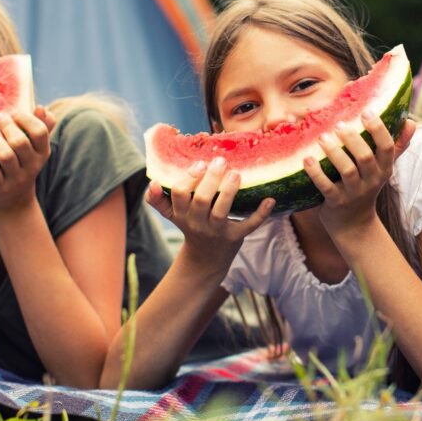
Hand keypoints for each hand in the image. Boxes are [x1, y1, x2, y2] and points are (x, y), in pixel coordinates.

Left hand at [0, 107, 54, 212]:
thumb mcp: (34, 151)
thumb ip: (40, 129)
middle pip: (20, 142)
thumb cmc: (21, 166)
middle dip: (6, 126)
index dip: (26, 118)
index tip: (13, 112)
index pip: (40, 132)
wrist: (13, 203)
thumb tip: (42, 108)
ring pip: (5, 155)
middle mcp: (32, 166)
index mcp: (43, 153)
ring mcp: (16, 179)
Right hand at [146, 157, 272, 266]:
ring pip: (221, 211)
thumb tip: (151, 182)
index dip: (188, 178)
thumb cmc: (192, 227)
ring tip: (236, 173)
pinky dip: (261, 213)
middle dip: (210, 179)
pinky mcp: (235, 237)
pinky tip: (270, 199)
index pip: (179, 194)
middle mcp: (197, 223)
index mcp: (182, 214)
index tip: (199, 164)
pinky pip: (248, 226)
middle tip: (220, 161)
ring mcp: (216, 231)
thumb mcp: (174, 215)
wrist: (206, 259)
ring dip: (229, 191)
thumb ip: (159, 200)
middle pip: (201, 200)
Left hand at [304, 113, 414, 233]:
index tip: (366, 112)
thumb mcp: (383, 169)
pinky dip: (316, 172)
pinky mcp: (336, 202)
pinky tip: (307, 158)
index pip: (387, 147)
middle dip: (352, 139)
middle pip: (365, 157)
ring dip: (334, 152)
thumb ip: (396, 145)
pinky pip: (325, 186)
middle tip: (338, 123)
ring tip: (321, 137)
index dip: (378, 129)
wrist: (353, 224)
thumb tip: (412, 122)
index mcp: (384, 169)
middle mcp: (371, 181)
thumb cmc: (367, 186)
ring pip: (347, 170)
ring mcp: (353, 192)